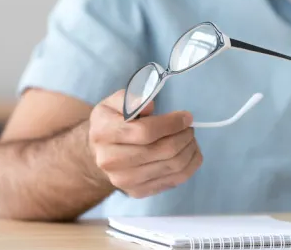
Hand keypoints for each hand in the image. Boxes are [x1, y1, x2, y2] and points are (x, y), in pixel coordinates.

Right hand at [87, 90, 201, 198]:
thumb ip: (130, 98)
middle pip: (162, 150)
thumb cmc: (112, 122)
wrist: (100, 154)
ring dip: (189, 150)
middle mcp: (111, 161)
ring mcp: (124, 180)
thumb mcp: (113, 102)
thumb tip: (149, 105)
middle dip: (184, 136)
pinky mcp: (137, 192)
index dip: (171, 123)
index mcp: (104, 134)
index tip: (186, 117)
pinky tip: (190, 153)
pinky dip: (189, 165)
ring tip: (190, 138)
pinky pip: (174, 181)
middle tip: (190, 128)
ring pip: (171, 167)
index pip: (145, 131)